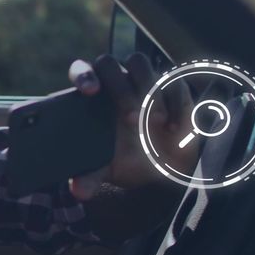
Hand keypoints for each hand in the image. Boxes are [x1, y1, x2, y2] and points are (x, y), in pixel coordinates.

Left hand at [66, 54, 195, 199]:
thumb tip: (79, 192)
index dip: (84, 75)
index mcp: (93, 97)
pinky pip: (173, 82)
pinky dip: (176, 104)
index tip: (90, 91)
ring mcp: (143, 81)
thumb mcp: (106, 170)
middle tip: (130, 120)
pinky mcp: (172, 88)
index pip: (82, 70)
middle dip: (120, 89)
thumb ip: (89, 178)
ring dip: (147, 91)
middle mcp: (115, 83)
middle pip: (110, 63)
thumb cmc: (125, 160)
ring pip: (140, 64)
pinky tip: (175, 129)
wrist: (160, 168)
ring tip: (155, 123)